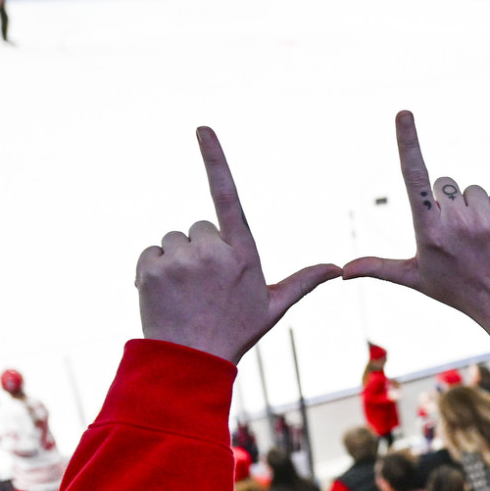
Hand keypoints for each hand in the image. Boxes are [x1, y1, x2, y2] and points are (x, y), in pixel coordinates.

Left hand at [135, 128, 339, 363]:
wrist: (190, 360)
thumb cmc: (235, 331)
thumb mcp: (273, 305)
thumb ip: (303, 280)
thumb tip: (338, 268)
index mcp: (244, 253)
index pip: (227, 194)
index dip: (214, 159)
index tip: (202, 129)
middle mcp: (213, 250)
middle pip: (198, 228)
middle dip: (200, 249)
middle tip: (205, 286)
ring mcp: (181, 259)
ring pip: (173, 240)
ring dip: (177, 260)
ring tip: (186, 294)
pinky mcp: (153, 268)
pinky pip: (151, 252)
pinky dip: (154, 269)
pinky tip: (166, 294)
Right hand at [343, 111, 489, 330]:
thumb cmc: (457, 290)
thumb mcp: (416, 279)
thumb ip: (378, 268)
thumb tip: (342, 272)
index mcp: (427, 230)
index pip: (413, 176)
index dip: (408, 142)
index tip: (404, 113)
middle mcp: (453, 220)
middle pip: (444, 184)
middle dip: (447, 202)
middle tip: (458, 237)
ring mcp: (482, 218)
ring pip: (471, 190)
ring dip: (472, 208)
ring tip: (478, 240)